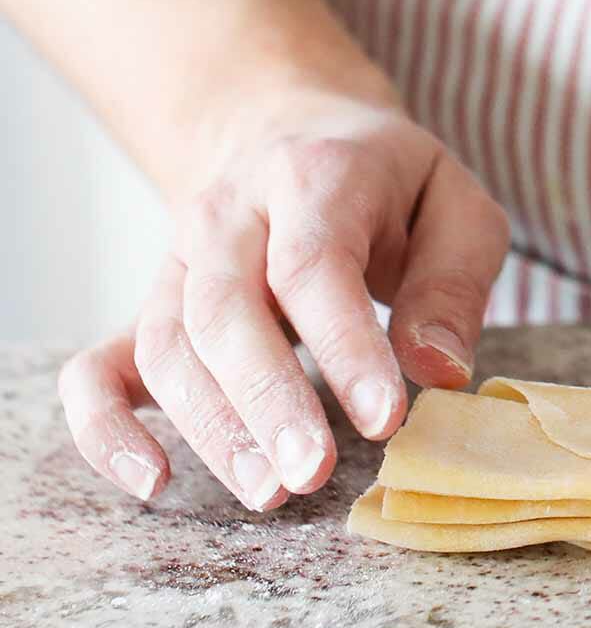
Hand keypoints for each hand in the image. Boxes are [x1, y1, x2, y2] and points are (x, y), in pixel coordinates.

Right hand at [59, 93, 508, 509]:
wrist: (289, 134)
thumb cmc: (389, 186)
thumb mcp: (455, 206)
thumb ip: (453, 284)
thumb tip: (440, 372)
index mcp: (313, 177)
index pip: (313, 266)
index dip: (345, 347)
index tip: (385, 419)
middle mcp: (228, 218)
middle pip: (225, 312)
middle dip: (268, 402)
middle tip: (314, 474)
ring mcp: (177, 264)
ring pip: (169, 348)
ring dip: (212, 429)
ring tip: (270, 492)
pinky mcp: (149, 310)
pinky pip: (96, 369)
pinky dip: (105, 430)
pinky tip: (151, 483)